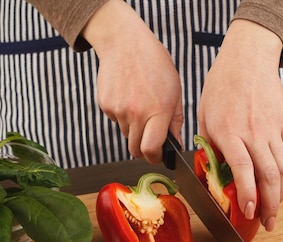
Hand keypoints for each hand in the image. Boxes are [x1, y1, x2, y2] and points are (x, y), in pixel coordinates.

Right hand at [82, 0, 183, 162]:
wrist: (125, 43)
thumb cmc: (155, 64)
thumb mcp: (175, 91)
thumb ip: (176, 121)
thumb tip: (176, 145)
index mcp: (158, 111)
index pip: (152, 149)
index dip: (155, 158)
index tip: (158, 157)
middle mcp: (137, 113)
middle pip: (136, 149)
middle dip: (144, 149)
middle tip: (150, 140)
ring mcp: (119, 110)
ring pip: (127, 134)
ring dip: (134, 129)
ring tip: (140, 106)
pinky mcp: (105, 105)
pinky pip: (116, 121)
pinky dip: (123, 116)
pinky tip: (128, 97)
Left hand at [198, 19, 282, 231]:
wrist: (247, 59)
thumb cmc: (221, 88)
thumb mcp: (205, 118)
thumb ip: (211, 147)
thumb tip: (215, 175)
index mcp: (230, 132)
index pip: (244, 170)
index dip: (248, 195)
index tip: (249, 212)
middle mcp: (254, 133)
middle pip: (270, 175)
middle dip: (271, 204)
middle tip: (268, 223)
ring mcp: (273, 129)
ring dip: (282, 193)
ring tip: (275, 207)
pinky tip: (282, 183)